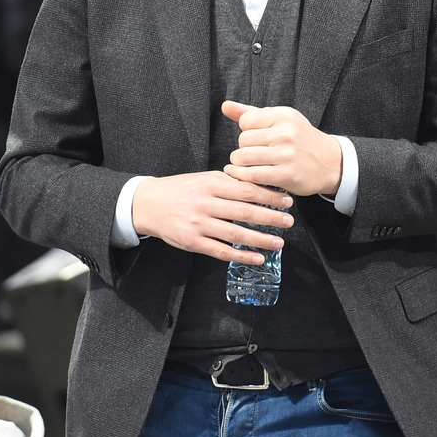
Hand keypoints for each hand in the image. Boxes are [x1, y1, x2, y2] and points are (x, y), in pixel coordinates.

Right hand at [131, 172, 293, 263]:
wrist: (147, 204)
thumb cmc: (179, 189)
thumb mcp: (203, 178)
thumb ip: (228, 182)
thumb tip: (257, 185)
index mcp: (210, 184)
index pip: (246, 190)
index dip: (269, 196)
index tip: (286, 200)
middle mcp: (205, 204)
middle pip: (244, 212)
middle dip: (270, 217)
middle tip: (289, 221)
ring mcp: (198, 224)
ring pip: (235, 233)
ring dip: (260, 239)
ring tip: (279, 242)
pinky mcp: (192, 242)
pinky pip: (221, 251)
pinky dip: (241, 255)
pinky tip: (257, 258)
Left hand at [221, 100, 342, 197]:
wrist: (329, 162)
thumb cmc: (300, 140)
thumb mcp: (280, 120)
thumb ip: (250, 113)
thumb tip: (224, 106)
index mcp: (283, 115)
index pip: (246, 121)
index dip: (247, 131)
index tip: (257, 139)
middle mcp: (286, 132)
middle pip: (243, 140)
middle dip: (244, 148)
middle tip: (255, 154)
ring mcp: (287, 154)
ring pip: (244, 157)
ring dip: (241, 164)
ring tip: (249, 165)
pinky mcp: (286, 175)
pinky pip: (252, 175)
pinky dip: (244, 177)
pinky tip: (247, 175)